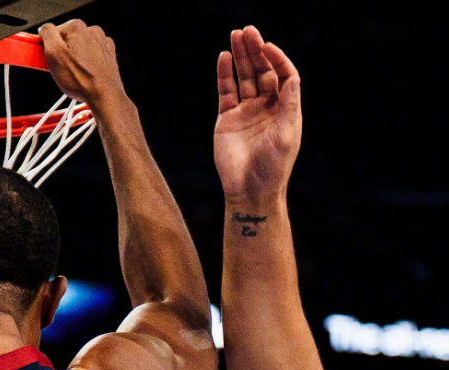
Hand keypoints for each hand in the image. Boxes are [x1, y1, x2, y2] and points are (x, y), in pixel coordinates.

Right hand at [40, 20, 126, 112]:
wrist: (104, 95)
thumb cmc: (81, 79)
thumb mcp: (54, 54)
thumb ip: (47, 35)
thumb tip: (44, 29)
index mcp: (77, 27)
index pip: (53, 32)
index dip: (48, 47)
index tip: (47, 58)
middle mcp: (92, 31)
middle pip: (68, 40)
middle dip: (62, 53)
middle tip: (59, 69)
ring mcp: (102, 43)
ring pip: (80, 49)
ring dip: (74, 59)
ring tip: (73, 74)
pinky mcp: (108, 55)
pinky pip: (92, 56)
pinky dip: (86, 64)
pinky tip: (84, 74)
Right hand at [214, 26, 301, 199]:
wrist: (248, 191)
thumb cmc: (273, 168)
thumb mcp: (286, 136)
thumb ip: (288, 106)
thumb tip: (293, 78)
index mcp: (285, 109)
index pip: (283, 75)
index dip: (277, 59)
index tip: (268, 47)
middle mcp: (266, 107)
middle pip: (262, 71)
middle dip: (256, 51)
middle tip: (248, 31)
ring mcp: (245, 112)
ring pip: (243, 78)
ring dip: (240, 57)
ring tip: (235, 36)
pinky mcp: (226, 120)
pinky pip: (225, 93)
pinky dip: (223, 76)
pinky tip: (223, 59)